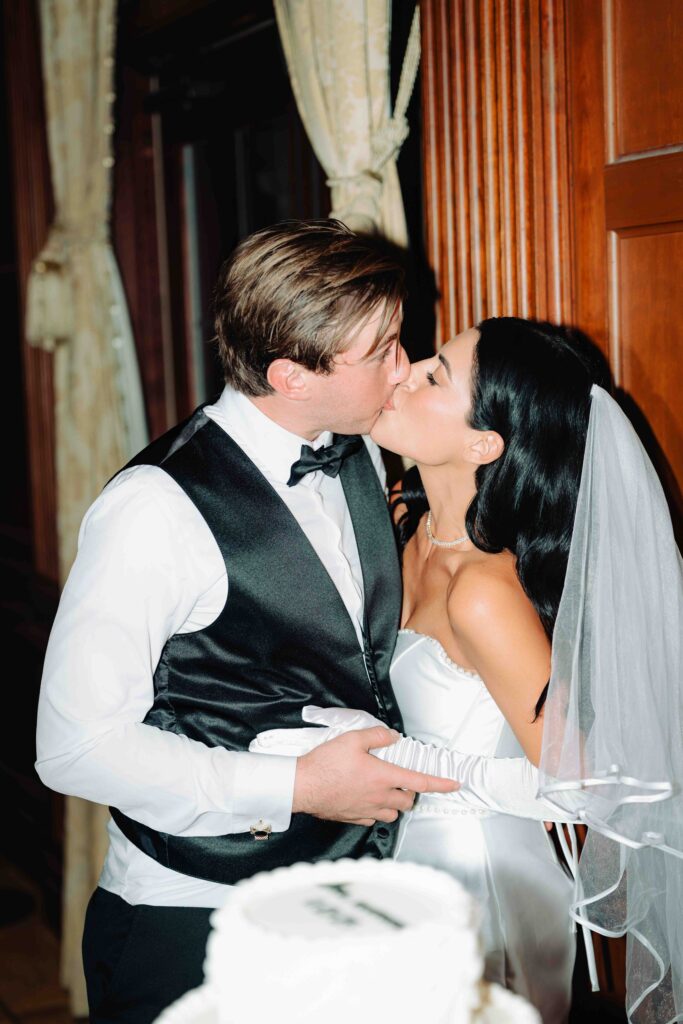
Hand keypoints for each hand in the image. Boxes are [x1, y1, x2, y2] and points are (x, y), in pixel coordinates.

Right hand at [292, 725, 458, 824]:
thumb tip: (392, 736)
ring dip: (395, 803)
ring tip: (386, 790)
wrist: (302, 786)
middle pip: (408, 800)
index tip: (455, 784)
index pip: (420, 782)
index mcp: (383, 776)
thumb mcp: (352, 740)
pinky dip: (377, 811)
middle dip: (410, 791)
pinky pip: (374, 819)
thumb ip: (376, 736)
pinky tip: (368, 800)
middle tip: (402, 778)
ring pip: (394, 813)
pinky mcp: (354, 818)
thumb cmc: (325, 763)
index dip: (441, 784)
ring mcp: (367, 810)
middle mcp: (379, 797)